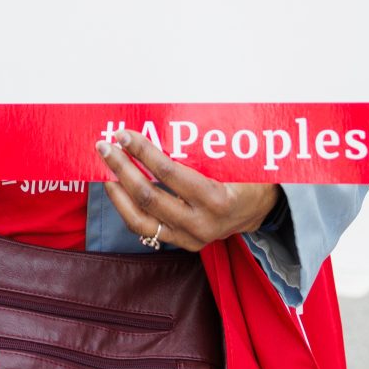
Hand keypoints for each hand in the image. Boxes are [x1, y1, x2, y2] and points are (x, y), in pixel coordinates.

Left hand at [95, 129, 280, 251]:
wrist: (263, 209)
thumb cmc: (248, 175)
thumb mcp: (233, 160)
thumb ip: (202, 149)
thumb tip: (161, 124)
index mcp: (217, 199)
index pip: (169, 174)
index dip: (143, 153)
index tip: (124, 135)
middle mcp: (201, 223)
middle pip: (149, 196)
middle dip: (123, 169)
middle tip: (106, 147)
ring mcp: (191, 238)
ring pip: (141, 221)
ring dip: (118, 193)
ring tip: (105, 171)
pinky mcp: (183, 244)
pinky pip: (147, 230)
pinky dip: (127, 209)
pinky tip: (118, 190)